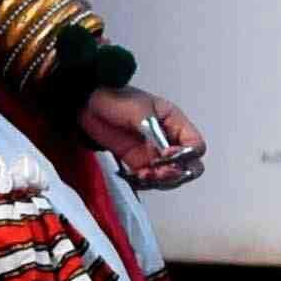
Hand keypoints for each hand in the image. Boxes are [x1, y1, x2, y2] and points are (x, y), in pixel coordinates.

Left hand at [79, 85, 204, 189]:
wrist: (85, 103)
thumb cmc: (113, 97)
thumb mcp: (138, 109)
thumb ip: (153, 130)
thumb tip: (163, 148)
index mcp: (174, 123)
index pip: (195, 146)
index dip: (186, 155)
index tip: (166, 154)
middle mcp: (168, 140)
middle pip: (189, 166)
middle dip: (175, 173)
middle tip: (158, 171)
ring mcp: (152, 152)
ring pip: (169, 177)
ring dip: (158, 181)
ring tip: (143, 175)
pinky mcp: (137, 161)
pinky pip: (149, 179)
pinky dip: (143, 183)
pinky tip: (133, 177)